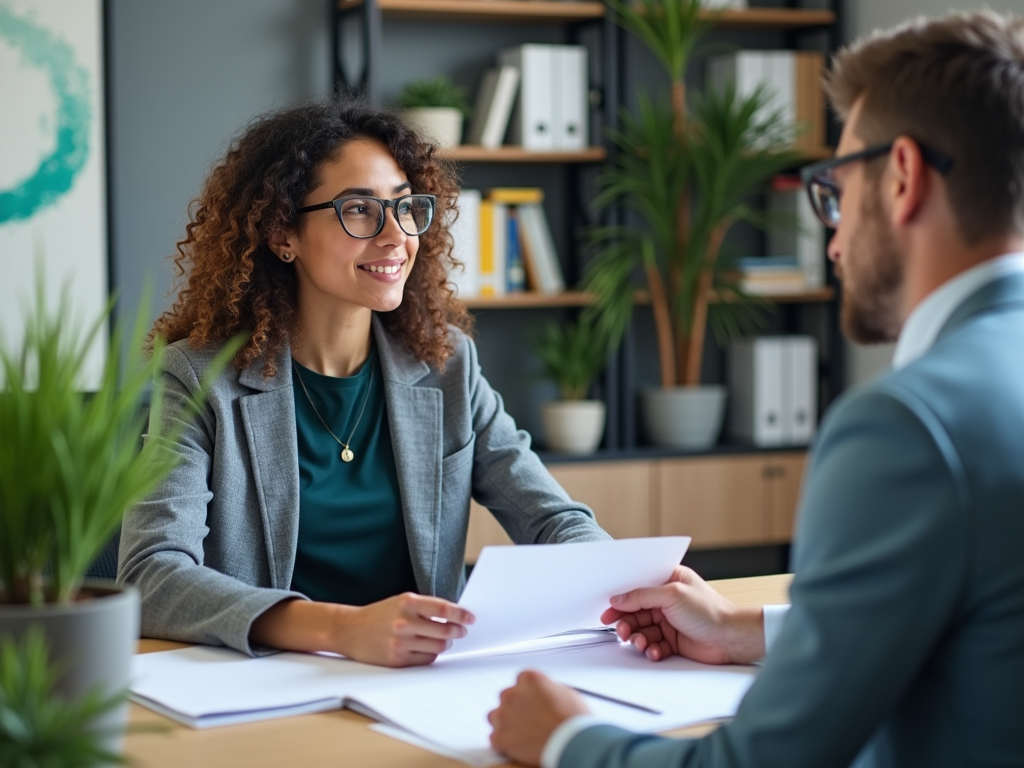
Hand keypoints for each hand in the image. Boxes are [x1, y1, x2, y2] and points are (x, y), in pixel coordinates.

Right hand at [335, 592, 474, 666]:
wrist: (349, 630)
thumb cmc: (379, 614)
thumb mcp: (401, 602)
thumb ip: (425, 608)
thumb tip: (454, 617)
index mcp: (407, 603)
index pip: (442, 609)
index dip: (460, 614)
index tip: (470, 618)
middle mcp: (404, 622)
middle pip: (444, 632)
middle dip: (457, 632)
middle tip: (461, 631)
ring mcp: (400, 642)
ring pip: (437, 648)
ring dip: (446, 645)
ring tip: (445, 640)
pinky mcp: (397, 660)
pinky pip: (425, 660)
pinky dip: (431, 655)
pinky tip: (428, 649)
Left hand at [488, 670, 589, 766]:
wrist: (571, 743)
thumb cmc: (573, 720)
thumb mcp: (565, 692)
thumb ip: (547, 689)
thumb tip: (542, 694)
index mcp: (529, 679)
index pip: (521, 681)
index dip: (528, 693)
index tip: (533, 702)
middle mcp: (512, 693)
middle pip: (507, 697)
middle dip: (515, 707)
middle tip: (529, 720)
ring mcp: (503, 715)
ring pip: (495, 716)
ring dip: (505, 722)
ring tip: (522, 734)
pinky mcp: (500, 737)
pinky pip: (495, 737)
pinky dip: (504, 742)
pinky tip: (518, 746)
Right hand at [600, 566, 764, 664]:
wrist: (731, 639)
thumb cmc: (710, 611)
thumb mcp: (672, 595)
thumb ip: (641, 596)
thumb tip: (618, 599)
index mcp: (668, 580)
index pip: (637, 587)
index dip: (621, 598)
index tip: (608, 609)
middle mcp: (667, 600)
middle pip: (636, 611)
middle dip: (627, 622)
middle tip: (621, 631)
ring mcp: (669, 620)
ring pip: (642, 629)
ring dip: (638, 638)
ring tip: (641, 643)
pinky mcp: (673, 640)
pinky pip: (653, 644)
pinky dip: (651, 649)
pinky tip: (655, 651)